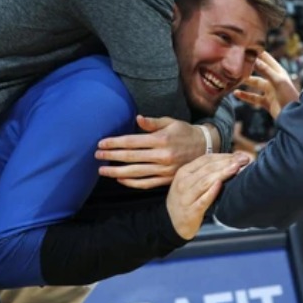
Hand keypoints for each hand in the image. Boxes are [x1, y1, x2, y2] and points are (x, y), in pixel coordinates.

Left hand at [96, 115, 210, 188]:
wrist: (206, 148)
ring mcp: (164, 170)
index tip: (101, 143)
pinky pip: (146, 183)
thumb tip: (137, 118)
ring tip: (103, 170)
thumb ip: (152, 122)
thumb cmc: (185, 132)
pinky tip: (120, 179)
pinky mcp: (166, 180)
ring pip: (135, 173)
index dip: (115, 143)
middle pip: (131, 157)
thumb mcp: (171, 122)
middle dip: (111, 156)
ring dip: (116, 172)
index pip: (132, 142)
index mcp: (161, 140)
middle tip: (97, 156)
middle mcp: (162, 156)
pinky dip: (131, 183)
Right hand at [166, 152, 250, 239]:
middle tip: (244, 160)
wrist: (172, 223)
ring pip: (205, 182)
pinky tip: (220, 185)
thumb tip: (233, 159)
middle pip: (207, 168)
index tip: (240, 155)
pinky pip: (202, 200)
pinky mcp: (191, 212)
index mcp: (184, 172)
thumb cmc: (186, 199)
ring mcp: (186, 197)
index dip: (224, 156)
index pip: (206, 159)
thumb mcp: (190, 181)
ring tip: (236, 169)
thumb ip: (207, 171)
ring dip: (222, 174)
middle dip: (227, 163)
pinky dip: (211, 192)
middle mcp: (183, 182)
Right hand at [233, 51, 299, 119]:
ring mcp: (270, 91)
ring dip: (245, 81)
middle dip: (249, 67)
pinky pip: (253, 97)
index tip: (245, 47)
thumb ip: (265, 70)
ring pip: (255, 83)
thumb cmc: (289, 96)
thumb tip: (253, 59)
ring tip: (234, 78)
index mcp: (278, 72)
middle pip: (258, 70)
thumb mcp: (277, 81)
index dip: (257, 53)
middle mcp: (274, 79)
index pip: (266, 58)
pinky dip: (245, 95)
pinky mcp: (267, 102)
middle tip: (236, 62)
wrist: (294, 117)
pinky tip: (236, 93)